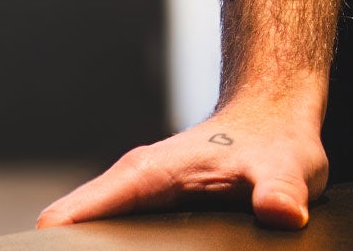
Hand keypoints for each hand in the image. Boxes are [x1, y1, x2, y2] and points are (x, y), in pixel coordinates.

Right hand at [36, 99, 328, 229]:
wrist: (276, 114)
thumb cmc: (275, 136)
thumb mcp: (285, 166)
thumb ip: (280, 191)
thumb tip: (284, 213)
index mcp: (145, 175)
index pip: (66, 219)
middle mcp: (132, 187)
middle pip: (71, 235)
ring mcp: (139, 200)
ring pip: (91, 238)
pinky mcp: (151, 213)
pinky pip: (114, 239)